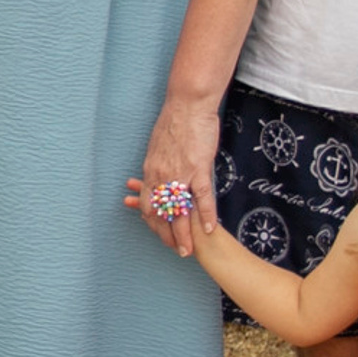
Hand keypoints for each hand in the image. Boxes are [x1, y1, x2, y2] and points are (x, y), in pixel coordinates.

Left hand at [137, 93, 221, 257]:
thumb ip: (160, 166)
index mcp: (151, 171)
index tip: (161, 235)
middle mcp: (161, 176)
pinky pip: (202, 197)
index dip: (154, 223)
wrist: (187, 106)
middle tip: (177, 251)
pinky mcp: (199, 168)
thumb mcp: (159, 148)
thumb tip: (160, 176)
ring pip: (180, 211)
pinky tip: (209, 229)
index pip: (148, 205)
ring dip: (184, 234)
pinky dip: (205, 215)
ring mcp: (180, 174)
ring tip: (189, 250)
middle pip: (162, 214)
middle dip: (168, 235)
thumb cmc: (175, 123)